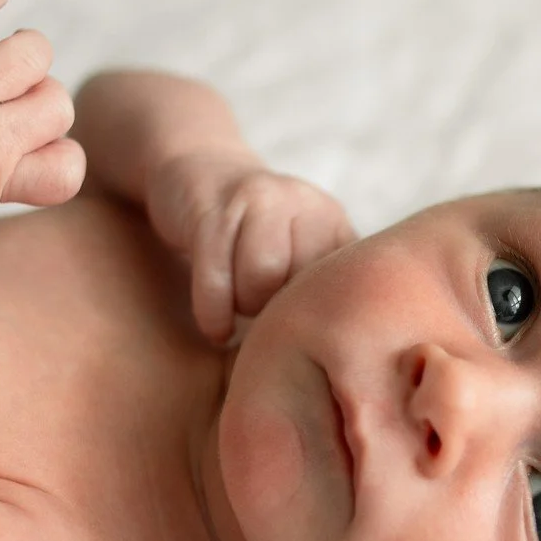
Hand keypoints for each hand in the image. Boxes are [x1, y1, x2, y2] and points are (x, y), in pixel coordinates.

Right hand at [146, 153, 356, 343]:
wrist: (197, 169)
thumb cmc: (251, 238)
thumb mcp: (297, 254)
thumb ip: (320, 298)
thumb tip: (333, 370)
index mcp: (335, 224)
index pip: (343, 297)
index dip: (317, 329)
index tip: (301, 345)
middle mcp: (307, 205)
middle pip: (302, 294)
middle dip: (276, 317)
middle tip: (260, 316)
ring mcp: (261, 201)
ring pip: (261, 284)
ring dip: (243, 309)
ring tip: (238, 307)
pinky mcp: (214, 209)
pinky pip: (216, 280)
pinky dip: (213, 313)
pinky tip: (216, 329)